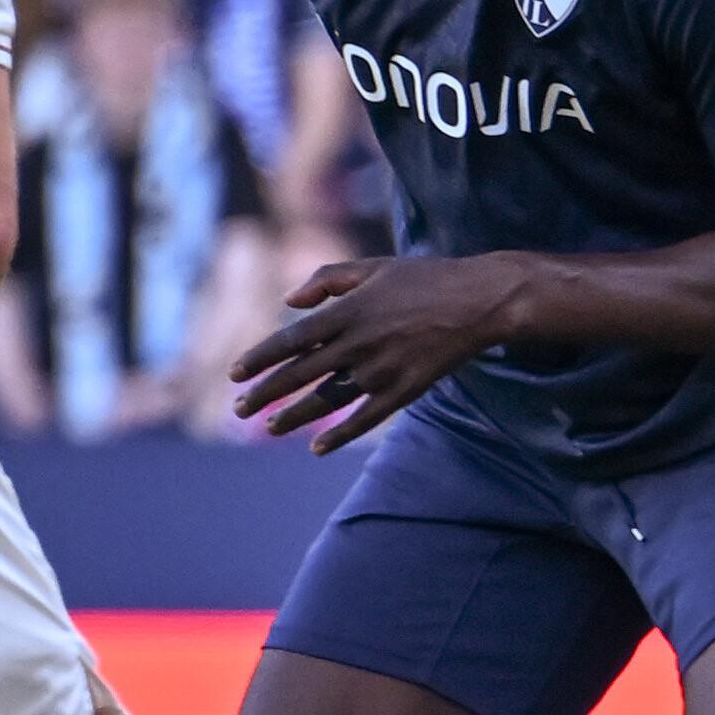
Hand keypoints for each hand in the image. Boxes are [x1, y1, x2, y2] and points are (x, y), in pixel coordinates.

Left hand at [229, 248, 531, 451]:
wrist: (479, 301)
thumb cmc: (424, 278)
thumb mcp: (372, 266)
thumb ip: (326, 278)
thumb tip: (288, 302)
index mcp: (348, 311)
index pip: (290, 340)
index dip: (259, 359)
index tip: (234, 374)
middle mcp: (359, 343)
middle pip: (300, 374)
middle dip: (265, 393)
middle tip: (238, 409)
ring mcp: (381, 370)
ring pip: (327, 400)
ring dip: (295, 416)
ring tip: (270, 427)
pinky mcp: (404, 390)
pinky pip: (365, 418)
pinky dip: (340, 434)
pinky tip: (318, 448)